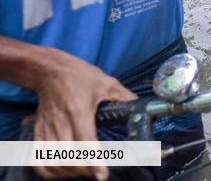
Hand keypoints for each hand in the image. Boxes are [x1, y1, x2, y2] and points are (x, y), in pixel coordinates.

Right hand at [31, 51, 136, 179]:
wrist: (49, 70)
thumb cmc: (79, 76)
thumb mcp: (106, 83)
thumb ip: (124, 98)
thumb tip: (143, 108)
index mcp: (79, 110)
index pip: (85, 141)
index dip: (94, 160)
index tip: (102, 175)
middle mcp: (61, 122)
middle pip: (68, 156)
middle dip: (85, 169)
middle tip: (99, 170)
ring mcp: (47, 129)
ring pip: (52, 161)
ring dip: (68, 171)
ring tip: (85, 169)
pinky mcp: (37, 132)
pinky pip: (38, 159)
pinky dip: (50, 170)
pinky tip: (64, 169)